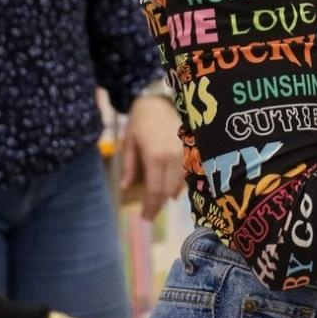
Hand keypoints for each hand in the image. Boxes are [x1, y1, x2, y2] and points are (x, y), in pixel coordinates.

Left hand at [122, 94, 184, 219]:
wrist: (158, 100)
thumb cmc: (140, 120)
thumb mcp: (129, 143)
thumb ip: (130, 166)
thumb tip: (126, 188)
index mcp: (155, 156)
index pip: (154, 189)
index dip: (151, 206)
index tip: (145, 217)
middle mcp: (172, 157)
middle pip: (167, 190)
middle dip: (158, 205)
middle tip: (150, 216)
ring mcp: (184, 154)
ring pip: (179, 184)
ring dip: (169, 197)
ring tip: (158, 206)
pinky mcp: (190, 150)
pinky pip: (186, 174)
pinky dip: (179, 186)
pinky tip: (172, 193)